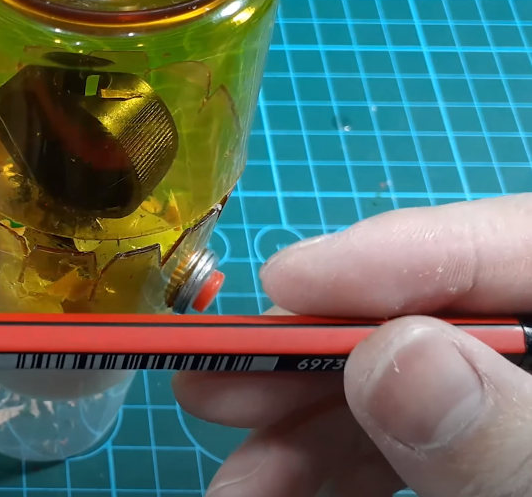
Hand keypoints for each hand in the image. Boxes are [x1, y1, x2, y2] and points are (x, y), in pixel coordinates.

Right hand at [173, 194, 531, 496]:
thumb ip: (508, 434)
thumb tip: (393, 356)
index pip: (507, 244)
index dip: (389, 252)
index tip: (282, 277)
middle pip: (431, 319)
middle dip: (314, 358)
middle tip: (215, 386)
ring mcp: (517, 405)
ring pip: (408, 391)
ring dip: (306, 430)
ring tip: (239, 483)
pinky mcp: (494, 453)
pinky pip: (417, 445)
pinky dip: (343, 465)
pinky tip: (284, 487)